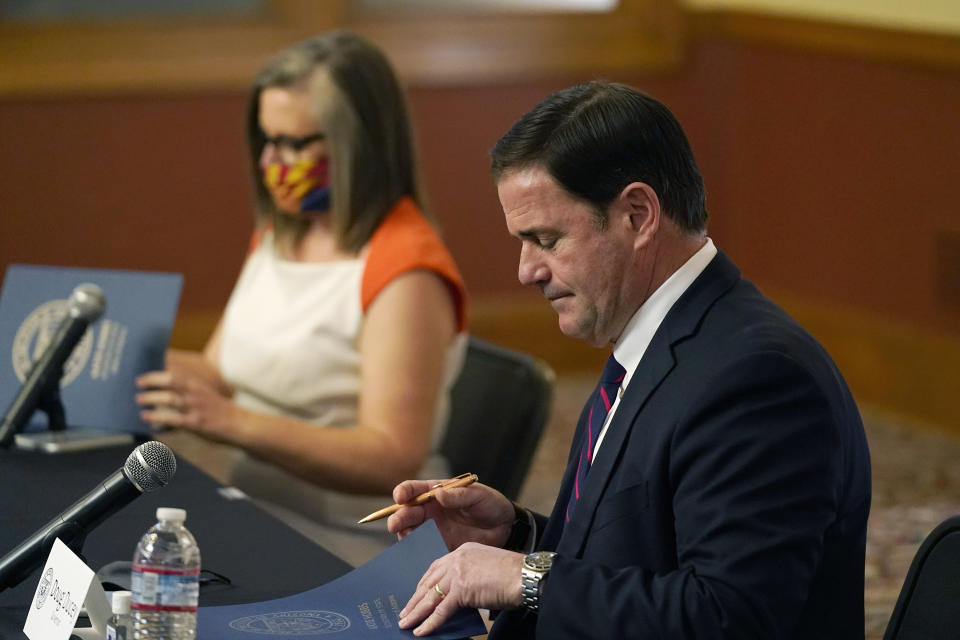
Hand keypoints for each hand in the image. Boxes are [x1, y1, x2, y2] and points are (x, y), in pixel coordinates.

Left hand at [135, 369, 240, 443]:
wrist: (239, 423)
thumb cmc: (219, 409)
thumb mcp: (205, 393)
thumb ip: (188, 390)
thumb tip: (165, 389)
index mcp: (198, 384)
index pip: (175, 372)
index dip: (158, 372)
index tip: (144, 374)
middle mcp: (196, 392)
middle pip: (170, 381)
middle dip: (152, 381)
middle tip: (138, 383)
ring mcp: (195, 407)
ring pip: (169, 399)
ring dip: (151, 398)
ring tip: (138, 399)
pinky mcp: (195, 422)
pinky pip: (172, 418)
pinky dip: (157, 416)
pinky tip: (146, 416)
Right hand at [387, 479, 514, 550]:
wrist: (505, 528)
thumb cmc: (492, 505)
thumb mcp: (479, 495)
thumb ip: (459, 495)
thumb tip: (439, 494)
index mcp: (437, 492)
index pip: (414, 489)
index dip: (403, 492)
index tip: (400, 497)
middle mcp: (430, 510)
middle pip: (406, 512)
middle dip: (398, 517)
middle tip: (396, 524)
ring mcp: (433, 529)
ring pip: (409, 531)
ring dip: (404, 534)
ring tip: (407, 537)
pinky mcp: (439, 546)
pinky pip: (422, 549)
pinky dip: (416, 551)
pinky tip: (416, 552)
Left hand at [398, 542, 523, 635]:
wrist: (525, 576)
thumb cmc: (513, 575)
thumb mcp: (486, 569)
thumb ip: (470, 577)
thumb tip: (458, 598)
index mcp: (463, 551)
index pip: (436, 568)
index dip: (424, 583)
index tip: (416, 594)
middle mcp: (457, 559)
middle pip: (429, 582)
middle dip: (415, 599)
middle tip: (405, 611)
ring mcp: (458, 573)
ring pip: (430, 596)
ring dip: (416, 612)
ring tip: (406, 623)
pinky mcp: (461, 589)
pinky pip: (441, 610)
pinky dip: (429, 622)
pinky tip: (421, 631)